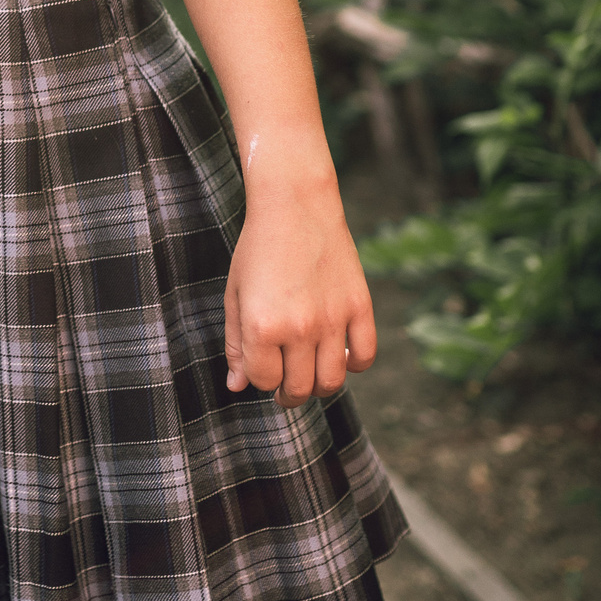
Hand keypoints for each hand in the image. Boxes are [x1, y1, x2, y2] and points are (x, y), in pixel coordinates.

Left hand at [223, 168, 376, 405]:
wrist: (295, 206)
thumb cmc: (258, 250)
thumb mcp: (235, 296)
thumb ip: (235, 344)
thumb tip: (237, 386)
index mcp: (262, 326)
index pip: (264, 381)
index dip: (259, 378)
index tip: (260, 366)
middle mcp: (299, 328)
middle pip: (299, 388)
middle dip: (288, 394)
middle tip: (286, 387)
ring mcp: (333, 319)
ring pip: (331, 381)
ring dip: (319, 386)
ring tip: (310, 374)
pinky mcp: (360, 306)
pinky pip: (365, 356)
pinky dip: (354, 365)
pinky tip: (340, 356)